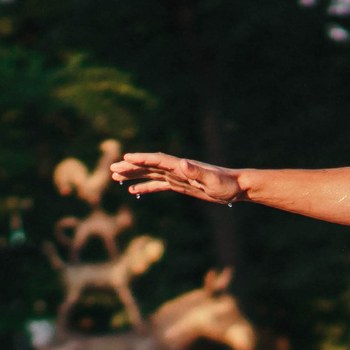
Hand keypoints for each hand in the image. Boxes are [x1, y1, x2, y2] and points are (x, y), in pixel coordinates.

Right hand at [112, 151, 246, 206]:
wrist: (237, 187)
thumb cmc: (226, 184)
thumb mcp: (212, 180)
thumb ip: (197, 172)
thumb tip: (182, 163)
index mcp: (182, 166)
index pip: (157, 160)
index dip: (141, 159)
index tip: (125, 159)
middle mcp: (177, 168)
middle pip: (149, 166)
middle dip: (131, 167)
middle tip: (112, 169)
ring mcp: (177, 176)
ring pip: (150, 174)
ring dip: (134, 175)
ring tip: (116, 178)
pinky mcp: (181, 185)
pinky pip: (159, 185)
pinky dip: (145, 186)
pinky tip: (134, 191)